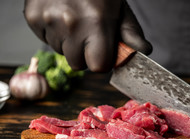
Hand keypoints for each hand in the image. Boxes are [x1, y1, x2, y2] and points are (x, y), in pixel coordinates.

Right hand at [24, 0, 151, 71]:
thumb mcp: (120, 8)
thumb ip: (131, 33)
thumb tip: (145, 52)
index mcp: (97, 23)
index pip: (98, 66)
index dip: (102, 61)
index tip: (103, 52)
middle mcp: (70, 24)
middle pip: (78, 64)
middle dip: (85, 55)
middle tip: (88, 35)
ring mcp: (48, 20)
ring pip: (61, 53)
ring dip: (69, 44)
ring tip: (74, 22)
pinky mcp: (32, 17)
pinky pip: (46, 40)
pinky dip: (54, 33)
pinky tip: (60, 17)